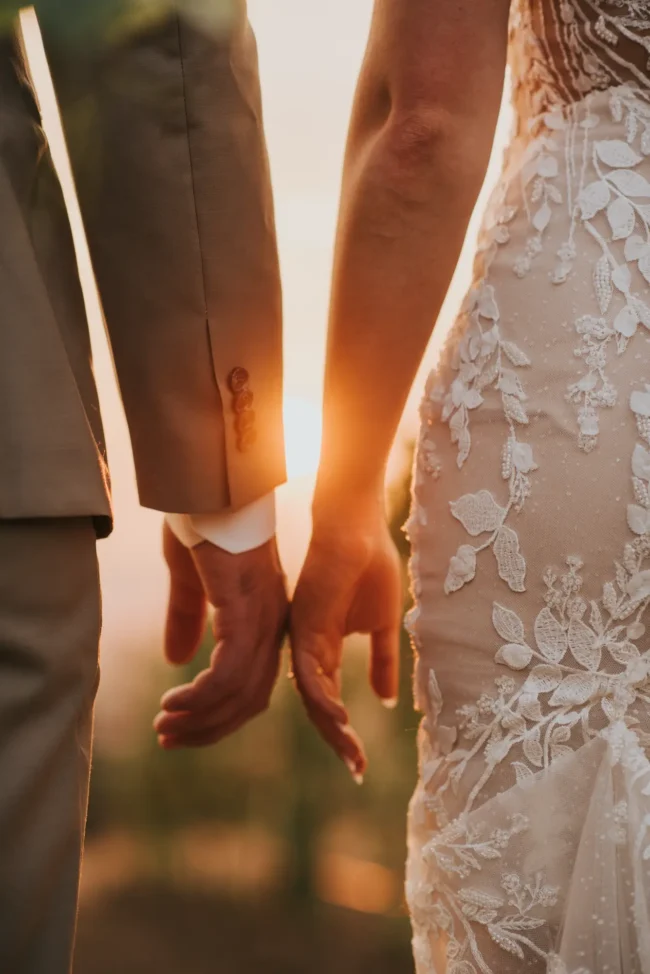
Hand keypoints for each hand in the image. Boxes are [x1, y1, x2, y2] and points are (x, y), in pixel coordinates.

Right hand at [154, 523, 288, 748]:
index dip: (221, 714)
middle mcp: (271, 624)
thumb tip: (177, 658)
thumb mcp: (192, 577)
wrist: (208, 485)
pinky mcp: (244, 608)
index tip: (183, 727)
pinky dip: (201, 696)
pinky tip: (174, 701)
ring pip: (241, 691)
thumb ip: (188, 616)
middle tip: (170, 738)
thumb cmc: (203, 522)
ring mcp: (262, 616)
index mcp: (264, 618)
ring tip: (166, 725)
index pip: (253, 685)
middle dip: (210, 726)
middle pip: (251, 698)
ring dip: (202, 717)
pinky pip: (229, 671)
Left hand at [290, 492, 401, 781]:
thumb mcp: (381, 625)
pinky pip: (310, 672)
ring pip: (313, 696)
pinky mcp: (304, 626)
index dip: (343, 733)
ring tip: (353, 753)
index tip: (360, 763)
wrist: (358, 528)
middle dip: (338, 741)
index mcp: (323, 650)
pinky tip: (341, 719)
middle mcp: (309, 651)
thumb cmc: (371, 566)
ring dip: (333, 728)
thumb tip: (386, 700)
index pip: (329, 701)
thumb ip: (381, 661)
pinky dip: (324, 699)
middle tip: (357, 770)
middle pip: (319, 707)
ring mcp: (305, 640)